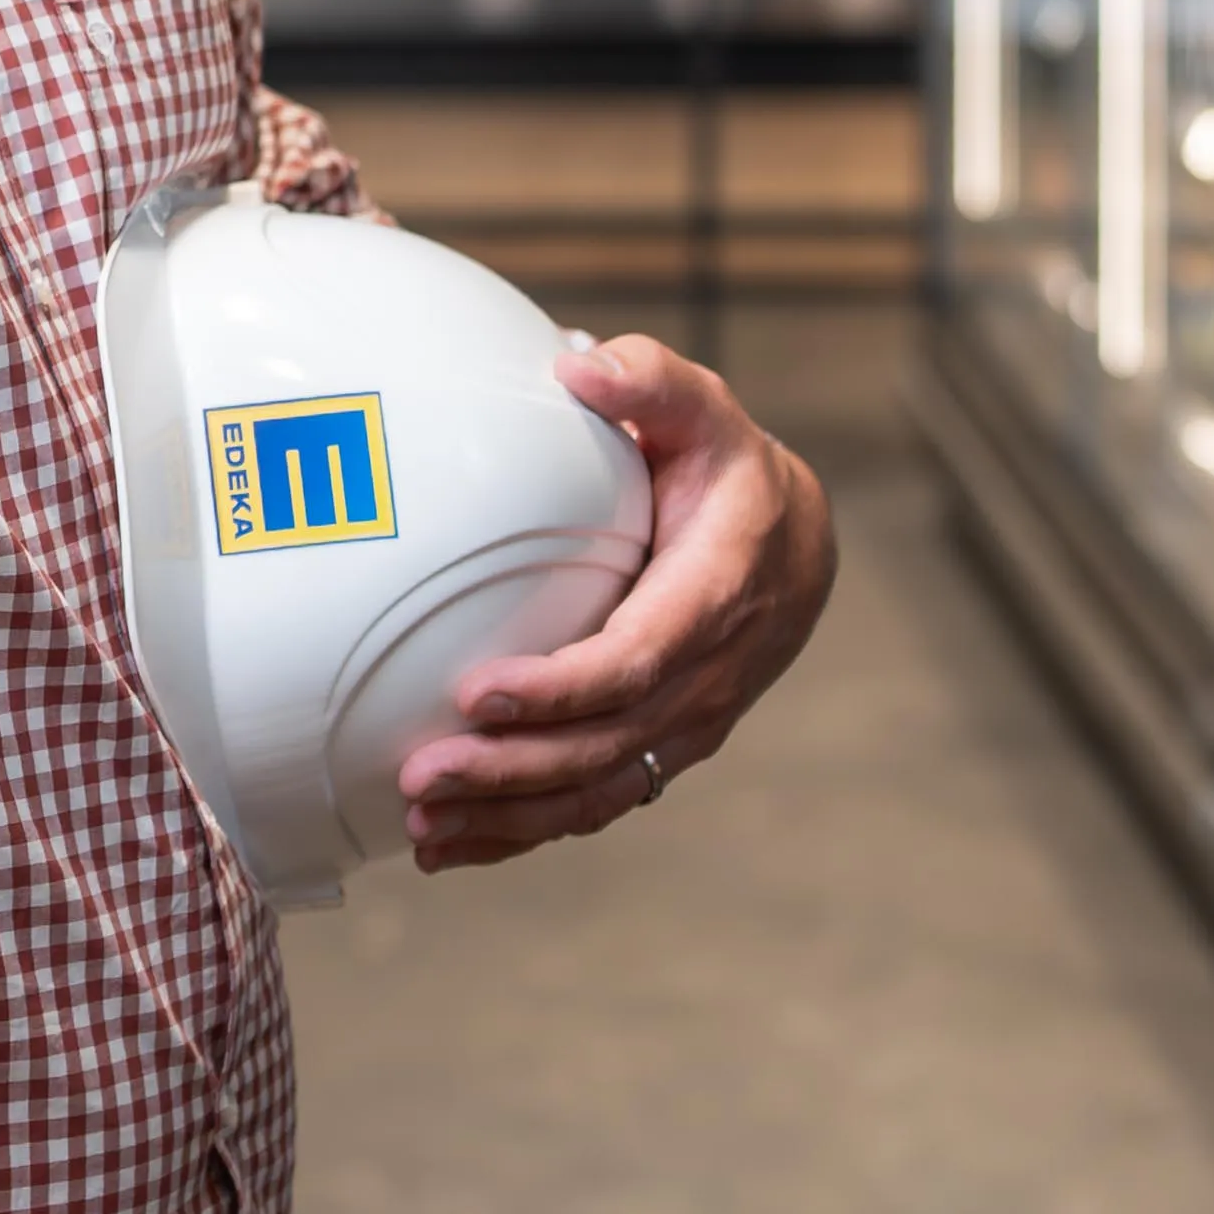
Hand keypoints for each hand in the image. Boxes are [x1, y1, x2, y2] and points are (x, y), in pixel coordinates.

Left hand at [390, 333, 836, 871]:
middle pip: (604, 744)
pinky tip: (449, 846)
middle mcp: (707, 676)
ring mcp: (686, 724)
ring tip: (420, 825)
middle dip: (510, 768)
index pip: (635, 660)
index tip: (475, 694)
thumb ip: (651, 381)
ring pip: (597, 789)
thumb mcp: (702, 410)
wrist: (794, 544)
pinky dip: (522, 831)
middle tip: (419, 777)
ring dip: (507, 816)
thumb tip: (583, 366)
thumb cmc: (724, 467)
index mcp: (716, 595)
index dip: (559, 688)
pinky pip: (594, 802)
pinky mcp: (660, 748)